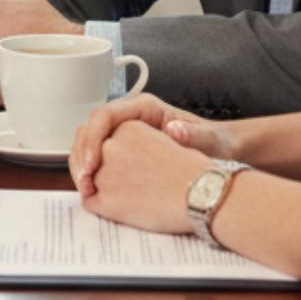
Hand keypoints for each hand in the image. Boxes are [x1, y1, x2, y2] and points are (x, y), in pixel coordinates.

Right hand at [70, 94, 234, 195]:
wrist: (219, 161)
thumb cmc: (216, 145)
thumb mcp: (209, 141)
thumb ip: (193, 135)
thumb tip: (175, 130)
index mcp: (144, 108)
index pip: (105, 115)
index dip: (93, 138)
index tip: (93, 163)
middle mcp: (129, 118)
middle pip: (90, 128)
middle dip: (82, 154)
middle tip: (84, 182)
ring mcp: (124, 135)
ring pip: (89, 143)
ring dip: (82, 165)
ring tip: (85, 190)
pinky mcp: (124, 152)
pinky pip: (98, 158)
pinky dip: (91, 174)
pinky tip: (93, 191)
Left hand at [79, 120, 211, 234]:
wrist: (203, 195)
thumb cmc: (192, 171)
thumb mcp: (165, 141)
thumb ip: (138, 142)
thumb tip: (120, 146)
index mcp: (127, 127)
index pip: (98, 134)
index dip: (98, 149)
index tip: (102, 160)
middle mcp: (111, 146)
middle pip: (86, 154)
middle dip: (89, 166)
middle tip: (99, 180)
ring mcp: (105, 172)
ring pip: (85, 178)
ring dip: (92, 185)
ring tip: (114, 195)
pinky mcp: (106, 199)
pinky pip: (89, 202)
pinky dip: (98, 205)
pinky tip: (114, 208)